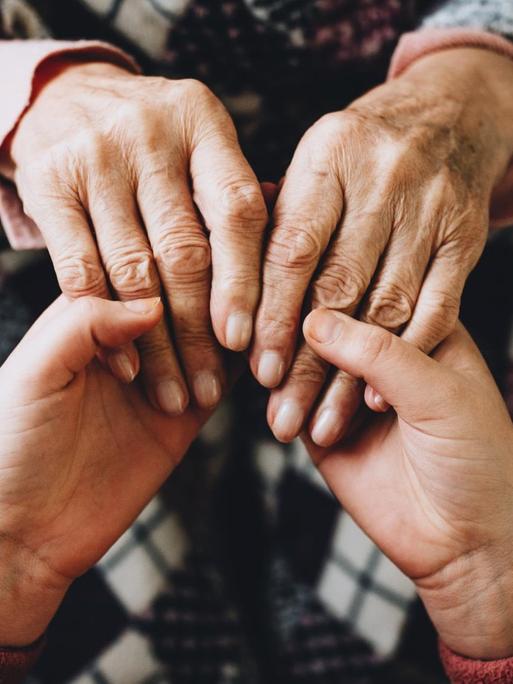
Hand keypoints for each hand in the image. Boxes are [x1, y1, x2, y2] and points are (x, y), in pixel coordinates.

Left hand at [0, 295, 218, 645]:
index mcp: (83, 318)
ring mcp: (159, 377)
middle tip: (223, 315)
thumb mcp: (35, 372)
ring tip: (241, 337)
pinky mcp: (184, 417)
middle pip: (179, 301)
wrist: (25, 532)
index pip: (136, 272)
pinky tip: (256, 360)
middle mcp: (125, 342)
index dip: (166, 270)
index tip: (190, 278)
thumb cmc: (9, 449)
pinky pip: (220, 383)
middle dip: (201, 306)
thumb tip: (153, 303)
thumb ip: (84, 326)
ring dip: (225, 336)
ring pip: (207, 336)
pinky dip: (239, 370)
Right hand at [8, 59, 266, 412]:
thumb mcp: (200, 148)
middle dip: (199, 332)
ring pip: (133, 271)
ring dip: (156, 345)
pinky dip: (105, 325)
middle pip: (185, 250)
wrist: (68, 99)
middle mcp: (149, 134)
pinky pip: (79, 271)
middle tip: (210, 386)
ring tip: (175, 392)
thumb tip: (289, 268)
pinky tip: (126, 365)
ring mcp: (94, 157)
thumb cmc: (154, 147)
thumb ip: (235, 203)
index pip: (237, 213)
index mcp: (203, 122)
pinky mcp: (49, 186)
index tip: (244, 343)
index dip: (244, 283)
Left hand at [251, 48, 512, 445]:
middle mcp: (383, 179)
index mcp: (329, 157)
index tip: (254, 370)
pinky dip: (407, 355)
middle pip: (337, 286)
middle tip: (281, 412)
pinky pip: (440, 306)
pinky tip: (376, 396)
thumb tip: (229, 289)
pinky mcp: (467, 236)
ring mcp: (431, 208)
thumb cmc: (361, 154)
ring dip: (352, 375)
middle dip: (307, 360)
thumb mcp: (314, 166)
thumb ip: (276, 221)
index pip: (291, 250)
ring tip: (321, 421)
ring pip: (387, 307)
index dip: (271, 314)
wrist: (449, 116)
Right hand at [303, 308, 512, 659]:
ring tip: (284, 386)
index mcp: (423, 332)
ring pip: (308, 366)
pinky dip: (285, 409)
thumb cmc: (479, 462)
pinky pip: (295, 409)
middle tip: (283, 339)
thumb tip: (316, 319)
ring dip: (294, 378)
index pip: (374, 293)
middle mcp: (383, 359)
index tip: (304, 284)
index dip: (339, 287)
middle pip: (333, 328)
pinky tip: (285, 415)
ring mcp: (350, 395)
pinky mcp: (325, 433)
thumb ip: (380, 355)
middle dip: (309, 338)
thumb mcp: (440, 395)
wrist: (468, 544)